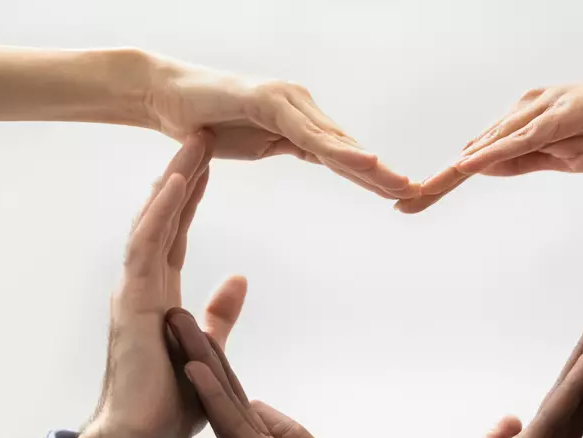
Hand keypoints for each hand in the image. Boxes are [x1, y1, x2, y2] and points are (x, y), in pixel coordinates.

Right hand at [69, 132, 247, 437]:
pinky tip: (178, 182)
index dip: (191, 199)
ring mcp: (135, 293)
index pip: (177, 236)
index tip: (207, 162)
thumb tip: (239, 280)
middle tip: (200, 132)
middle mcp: (143, 288)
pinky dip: (162, 213)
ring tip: (194, 141)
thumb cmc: (170, 404)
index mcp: (159, 297)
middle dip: (182, 176)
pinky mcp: (134, 304)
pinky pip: (147, 247)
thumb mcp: (206, 347)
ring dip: (174, 182)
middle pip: (163, 219)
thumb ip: (219, 314)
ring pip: (152, 222)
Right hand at [144, 55, 416, 199]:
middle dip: (383, 174)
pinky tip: (365, 162)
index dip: (372, 176)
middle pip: (349, 149)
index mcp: (300, 120)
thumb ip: (287, 145)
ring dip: (372, 166)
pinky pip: (310, 134)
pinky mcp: (270, 102)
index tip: (400, 195)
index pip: (343, 155)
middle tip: (417, 194)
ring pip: (337, 142)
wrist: (165, 97)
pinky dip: (339, 150)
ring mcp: (288, 101)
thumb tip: (312, 156)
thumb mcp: (257, 142)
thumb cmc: (207, 121)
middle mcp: (301, 107)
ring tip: (402, 183)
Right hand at [168, 308, 396, 437]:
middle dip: (197, 352)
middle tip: (171, 314)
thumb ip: (290, 436)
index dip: (214, 364)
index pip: (234, 402)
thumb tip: (259, 407)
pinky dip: (215, 399)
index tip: (194, 329)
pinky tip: (197, 370)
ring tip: (177, 323)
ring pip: (221, 407)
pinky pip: (237, 432)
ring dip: (199, 362)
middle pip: (220, 397)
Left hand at [397, 66, 582, 212]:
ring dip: (454, 170)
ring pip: (489, 145)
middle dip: (437, 182)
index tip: (413, 203)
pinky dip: (495, 152)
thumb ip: (527, 159)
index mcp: (523, 127)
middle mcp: (525, 113)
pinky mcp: (566, 112)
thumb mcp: (565, 154)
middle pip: (472, 153)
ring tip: (421, 192)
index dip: (444, 182)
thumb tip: (489, 168)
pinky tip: (469, 165)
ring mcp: (544, 110)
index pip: (477, 160)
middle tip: (401, 205)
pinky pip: (524, 137)